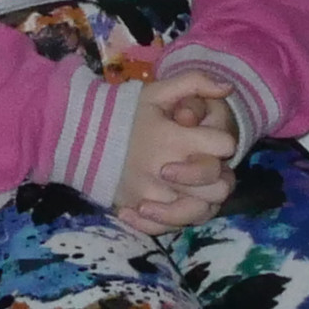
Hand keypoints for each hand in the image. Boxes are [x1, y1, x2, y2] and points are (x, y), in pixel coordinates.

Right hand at [113, 73, 240, 234]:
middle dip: (219, 174)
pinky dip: (180, 218)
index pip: (223, 145)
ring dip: (204, 199)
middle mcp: (167, 173)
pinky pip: (174, 226)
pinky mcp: (140, 212)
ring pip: (201, 211)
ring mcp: (153, 196)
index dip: (222, 141)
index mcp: (175, 140)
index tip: (209, 139)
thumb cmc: (123, 112)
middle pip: (219, 185)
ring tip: (193, 187)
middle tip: (205, 165)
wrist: (80, 137)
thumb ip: (194, 82)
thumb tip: (227, 88)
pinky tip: (176, 202)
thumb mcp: (157, 91)